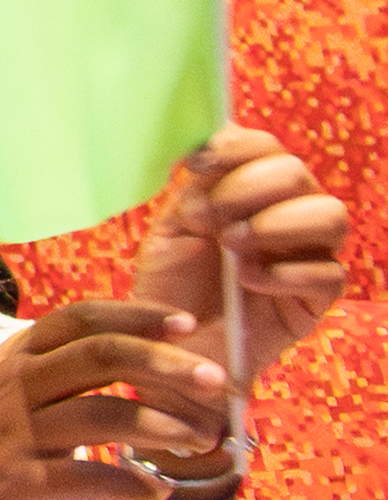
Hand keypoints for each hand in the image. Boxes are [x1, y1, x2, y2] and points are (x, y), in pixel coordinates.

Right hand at [0, 297, 242, 499]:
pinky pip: (87, 478)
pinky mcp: (19, 481)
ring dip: (164, 427)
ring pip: (103, 415)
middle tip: (217, 381)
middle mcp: (17, 386)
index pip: (83, 317)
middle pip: (102, 356)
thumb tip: (139, 354)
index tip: (188, 324)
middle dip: (168, 365)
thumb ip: (60, 367)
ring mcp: (17, 433)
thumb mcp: (4, 386)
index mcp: (17, 356)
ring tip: (202, 441)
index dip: (139, 315)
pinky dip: (131, 484)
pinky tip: (159, 492)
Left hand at [127, 126, 348, 379]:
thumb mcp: (169, 235)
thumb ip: (190, 195)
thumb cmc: (171, 289)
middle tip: (211, 216)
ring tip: (233, 244)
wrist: (175, 352)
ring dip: (277, 222)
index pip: (263, 147)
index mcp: (248, 190)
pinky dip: (286, 272)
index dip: (236, 146)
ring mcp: (308, 254)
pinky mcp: (319, 297)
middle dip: (249, 186)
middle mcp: (286, 213)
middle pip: (296, 173)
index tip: (196, 163)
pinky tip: (248, 280)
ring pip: (330, 215)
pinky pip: (329, 273)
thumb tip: (205, 160)